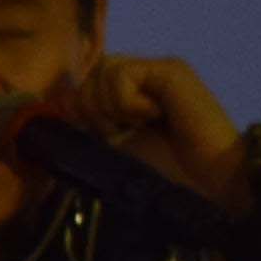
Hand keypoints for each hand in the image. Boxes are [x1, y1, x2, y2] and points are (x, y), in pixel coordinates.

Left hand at [47, 53, 248, 211]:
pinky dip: (125, 101)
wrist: (205, 189)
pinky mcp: (170, 71)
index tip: (100, 137)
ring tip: (136, 126)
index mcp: (123, 101)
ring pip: (100, 72)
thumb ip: (85, 127)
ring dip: (108, 107)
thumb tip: (56, 108)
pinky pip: (121, 73)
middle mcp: (139, 82)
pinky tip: (150, 116)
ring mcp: (155, 74)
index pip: (80, 88)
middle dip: (90, 111)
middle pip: (87, 77)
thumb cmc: (160, 177)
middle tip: (120, 135)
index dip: (77, 111)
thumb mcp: (109, 153)